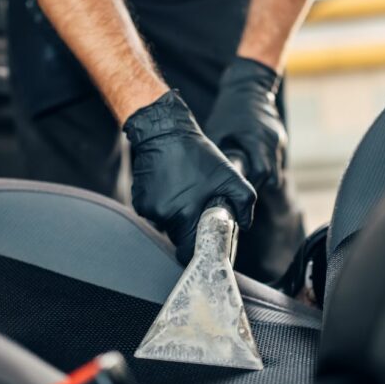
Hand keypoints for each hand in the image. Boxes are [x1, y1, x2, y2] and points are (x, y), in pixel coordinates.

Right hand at [125, 90, 256, 263]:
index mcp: (185, 214)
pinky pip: (154, 213)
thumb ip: (244, 202)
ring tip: (184, 192)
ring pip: (166, 224)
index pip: (187, 251)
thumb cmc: (198, 154)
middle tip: (198, 208)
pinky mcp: (139, 201)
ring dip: (175, 215)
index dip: (197, 249)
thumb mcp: (229, 175)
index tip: (203, 241)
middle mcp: (163, 215)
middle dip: (188, 229)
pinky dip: (162, 206)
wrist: (164, 132)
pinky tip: (169, 187)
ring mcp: (148, 208)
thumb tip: (245, 224)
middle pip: (177, 238)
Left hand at [203, 57, 287, 188]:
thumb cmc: (228, 109)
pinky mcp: (280, 136)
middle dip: (259, 184)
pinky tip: (253, 160)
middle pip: (273, 176)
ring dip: (263, 175)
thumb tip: (206, 177)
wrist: (248, 86)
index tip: (240, 192)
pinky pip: (275, 157)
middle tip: (244, 189)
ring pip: (276, 168)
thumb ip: (215, 154)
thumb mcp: (217, 131)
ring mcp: (278, 138)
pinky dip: (265, 162)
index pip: (261, 172)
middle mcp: (271, 141)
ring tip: (247, 177)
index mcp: (256, 140)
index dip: (252, 185)